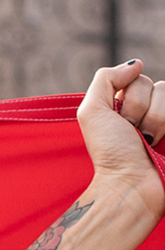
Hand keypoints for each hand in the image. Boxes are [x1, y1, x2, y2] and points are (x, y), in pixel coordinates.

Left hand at [78, 60, 164, 217]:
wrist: (131, 184)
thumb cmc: (110, 152)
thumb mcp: (92, 113)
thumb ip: (105, 79)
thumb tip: (136, 64)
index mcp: (128, 107)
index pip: (140, 80)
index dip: (129, 99)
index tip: (119, 123)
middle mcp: (150, 113)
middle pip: (159, 87)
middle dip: (141, 110)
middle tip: (132, 134)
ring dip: (157, 121)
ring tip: (148, 142)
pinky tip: (161, 142)